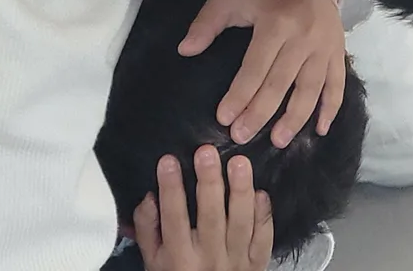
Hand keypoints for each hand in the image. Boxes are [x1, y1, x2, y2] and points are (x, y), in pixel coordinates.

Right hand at [133, 148, 272, 270]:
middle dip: (209, 183)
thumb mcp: (152, 260)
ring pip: (240, 224)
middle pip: (211, 217)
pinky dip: (263, 216)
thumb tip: (149, 196)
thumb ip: (148, 228)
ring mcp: (236, 262)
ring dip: (241, 191)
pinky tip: (261, 192)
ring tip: (239, 162)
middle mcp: (208, 259)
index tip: (168, 160)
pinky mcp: (256, 264)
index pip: (174, 218)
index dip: (171, 189)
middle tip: (206, 152)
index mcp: (179, 257)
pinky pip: (262, 239)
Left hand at [179, 0, 346, 146]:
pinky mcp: (338, 50)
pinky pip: (337, 84)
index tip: (224, 118)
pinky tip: (320, 130)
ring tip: (279, 141)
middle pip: (280, 83)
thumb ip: (207, 23)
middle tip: (242, 137)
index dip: (239, 95)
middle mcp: (303, 37)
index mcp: (275, 22)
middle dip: (260, 113)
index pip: (255, 68)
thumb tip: (185, 51)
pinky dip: (330, 108)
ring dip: (295, 118)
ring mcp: (325, 45)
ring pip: (311, 89)